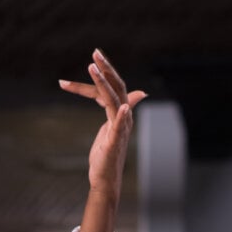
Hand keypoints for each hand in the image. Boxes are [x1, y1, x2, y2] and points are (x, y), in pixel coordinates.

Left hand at [59, 49, 145, 199]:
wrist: (105, 178)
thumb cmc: (106, 153)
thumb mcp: (111, 126)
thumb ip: (117, 108)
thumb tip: (139, 94)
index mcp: (119, 112)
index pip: (112, 87)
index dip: (102, 73)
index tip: (92, 58)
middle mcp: (124, 117)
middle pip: (117, 87)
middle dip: (106, 69)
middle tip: (95, 53)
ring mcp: (121, 129)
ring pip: (114, 100)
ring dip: (104, 83)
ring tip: (93, 67)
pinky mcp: (116, 142)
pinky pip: (121, 127)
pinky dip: (124, 116)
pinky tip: (125, 107)